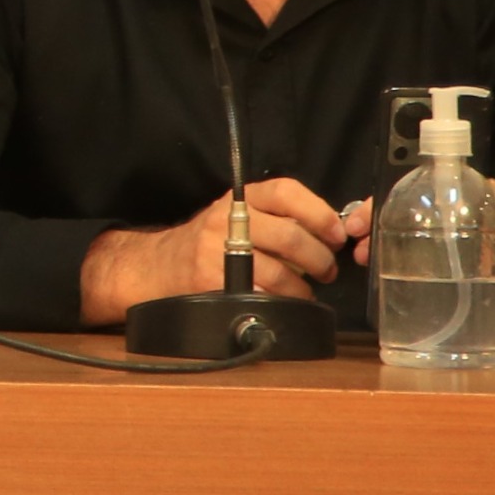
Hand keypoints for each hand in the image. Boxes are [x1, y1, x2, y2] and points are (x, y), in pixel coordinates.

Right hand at [81, 176, 348, 324]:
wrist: (157, 265)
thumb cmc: (208, 242)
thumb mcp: (236, 216)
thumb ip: (276, 218)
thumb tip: (330, 234)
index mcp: (239, 198)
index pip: (286, 192)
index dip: (319, 213)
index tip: (337, 235)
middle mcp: (226, 218)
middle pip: (290, 236)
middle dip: (320, 259)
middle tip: (328, 270)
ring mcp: (215, 249)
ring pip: (279, 272)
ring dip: (303, 289)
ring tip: (305, 292)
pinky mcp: (210, 280)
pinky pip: (259, 294)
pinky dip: (278, 302)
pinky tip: (280, 302)